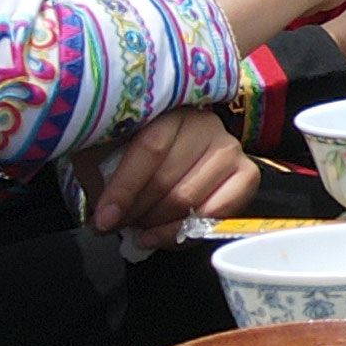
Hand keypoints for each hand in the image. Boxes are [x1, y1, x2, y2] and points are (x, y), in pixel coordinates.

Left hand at [74, 106, 256, 249]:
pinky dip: (185, 231)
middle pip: (169, 179)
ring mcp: (230, 149)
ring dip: (158, 224)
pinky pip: (218, 213)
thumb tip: (99, 216)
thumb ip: (99, 173)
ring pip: (190, 199)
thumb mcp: (109, 151)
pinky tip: (162, 236)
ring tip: (138, 231)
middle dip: (137, 211)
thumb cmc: (138, 151)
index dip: (125, 188)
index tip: (104, 219)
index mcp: (170, 109)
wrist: (183, 150)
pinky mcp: (247, 174)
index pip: (151, 149)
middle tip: (116, 226)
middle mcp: (205, 124)